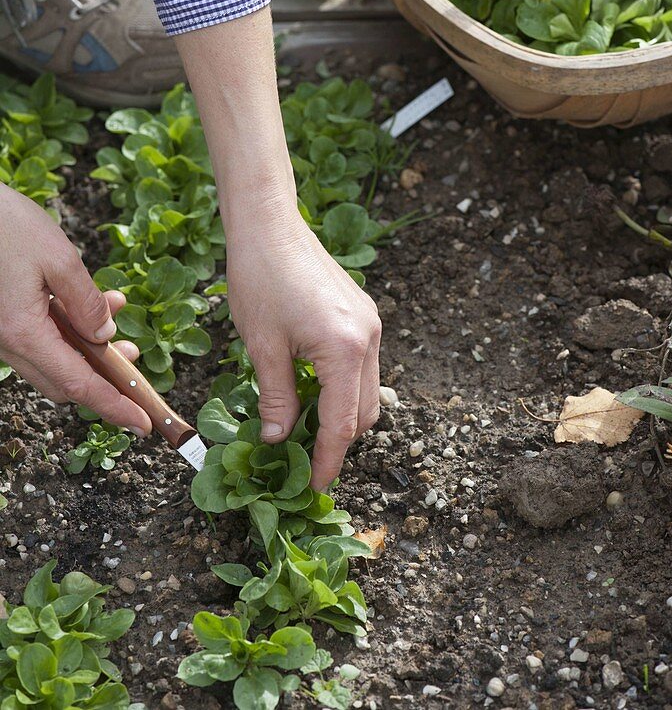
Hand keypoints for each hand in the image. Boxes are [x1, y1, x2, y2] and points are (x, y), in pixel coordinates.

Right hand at [0, 185, 151, 434]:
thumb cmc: (3, 225)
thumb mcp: (58, 257)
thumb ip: (85, 301)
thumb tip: (104, 335)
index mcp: (23, 333)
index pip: (78, 385)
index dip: (113, 406)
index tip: (142, 423)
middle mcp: (7, 342)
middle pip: (64, 381)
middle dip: (105, 378)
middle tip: (137, 363)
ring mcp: (1, 332)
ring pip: (52, 359)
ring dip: (88, 349)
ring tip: (118, 318)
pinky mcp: (0, 318)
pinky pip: (39, 337)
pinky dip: (69, 329)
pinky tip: (91, 302)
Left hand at [227, 205, 381, 490]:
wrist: (270, 225)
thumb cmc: (259, 279)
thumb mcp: (262, 347)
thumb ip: (276, 399)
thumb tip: (277, 440)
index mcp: (344, 350)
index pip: (342, 423)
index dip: (327, 460)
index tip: (314, 487)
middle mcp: (369, 338)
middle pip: (365, 412)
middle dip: (338, 442)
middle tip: (304, 463)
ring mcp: (371, 323)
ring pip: (368, 390)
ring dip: (343, 415)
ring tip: (305, 430)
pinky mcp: (363, 313)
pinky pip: (362, 365)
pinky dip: (344, 387)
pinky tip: (312, 391)